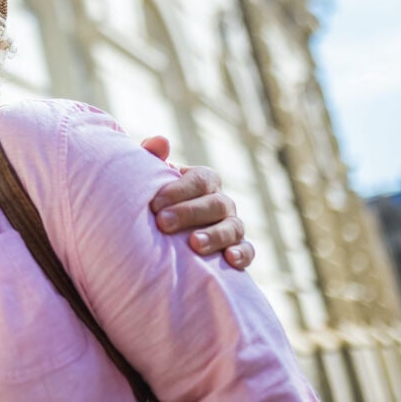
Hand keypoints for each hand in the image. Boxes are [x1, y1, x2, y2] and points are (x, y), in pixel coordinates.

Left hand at [141, 137, 252, 270]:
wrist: (162, 234)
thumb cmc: (156, 201)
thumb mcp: (151, 179)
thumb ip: (152, 157)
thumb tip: (160, 141)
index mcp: (204, 180)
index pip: (199, 180)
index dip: (178, 191)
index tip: (154, 204)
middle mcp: (222, 201)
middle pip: (215, 203)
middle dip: (189, 213)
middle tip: (163, 224)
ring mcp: (232, 225)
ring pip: (232, 227)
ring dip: (214, 236)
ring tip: (193, 245)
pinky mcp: (238, 249)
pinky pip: (248, 251)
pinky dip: (243, 254)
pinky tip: (230, 260)